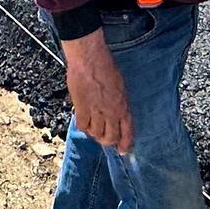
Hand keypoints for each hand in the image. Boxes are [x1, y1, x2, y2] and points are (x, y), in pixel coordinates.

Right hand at [61, 31, 132, 152]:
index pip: (127, 133)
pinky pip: (82, 126)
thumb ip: (119, 103)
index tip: (123, 150)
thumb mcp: (120, 86)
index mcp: (124, 106)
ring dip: (94, 133)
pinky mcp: (82, 109)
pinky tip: (83, 119)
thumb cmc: (106, 66)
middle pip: (110, 138)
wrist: (89, 58)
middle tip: (104, 138)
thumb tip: (116, 114)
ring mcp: (96, 112)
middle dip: (108, 141)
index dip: (125, 144)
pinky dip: (83, 126)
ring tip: (93, 126)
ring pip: (96, 134)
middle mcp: (112, 112)